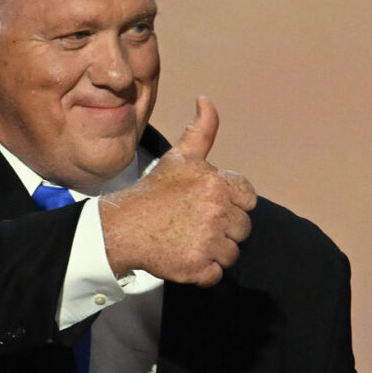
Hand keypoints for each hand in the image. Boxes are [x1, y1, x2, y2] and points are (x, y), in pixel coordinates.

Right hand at [100, 97, 256, 286]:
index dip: (231, 203)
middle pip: (242, 228)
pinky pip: (216, 274)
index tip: (207, 205)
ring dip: (214, 250)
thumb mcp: (180, 157)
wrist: (123, 227)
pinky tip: (185, 256)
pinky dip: (203, 270)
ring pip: (231, 252)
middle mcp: (217, 211)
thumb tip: (206, 99)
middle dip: (223, 227)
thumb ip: (202, 130)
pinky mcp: (199, 268)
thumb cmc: (153, 192)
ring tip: (189, 239)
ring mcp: (209, 241)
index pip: (248, 199)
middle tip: (194, 223)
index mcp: (217, 183)